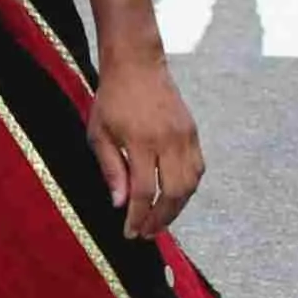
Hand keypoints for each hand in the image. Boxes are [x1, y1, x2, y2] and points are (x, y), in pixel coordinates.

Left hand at [86, 50, 202, 241]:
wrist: (137, 64)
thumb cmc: (112, 99)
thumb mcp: (99, 133)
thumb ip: (111, 169)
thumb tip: (120, 204)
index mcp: (140, 141)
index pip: (144, 191)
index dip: (138, 217)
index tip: (130, 232)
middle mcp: (168, 140)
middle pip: (173, 193)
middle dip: (160, 219)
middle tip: (147, 233)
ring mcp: (185, 135)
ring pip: (190, 184)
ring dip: (177, 208)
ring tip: (160, 220)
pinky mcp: (193, 131)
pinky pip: (198, 169)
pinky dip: (188, 188)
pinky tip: (174, 197)